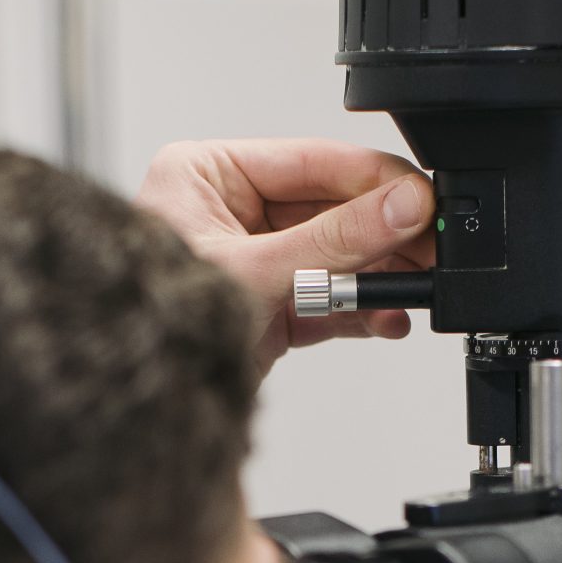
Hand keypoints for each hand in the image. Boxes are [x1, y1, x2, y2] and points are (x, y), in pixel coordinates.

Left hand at [133, 138, 436, 374]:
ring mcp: (250, 261)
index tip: (422, 197)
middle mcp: (228, 211)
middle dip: (384, 235)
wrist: (129, 401)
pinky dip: (360, 310)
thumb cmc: (150, 325)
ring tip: (419, 286)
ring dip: (378, 276)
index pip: (311, 161)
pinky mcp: (265, 308)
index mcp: (207, 174)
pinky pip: (326, 299)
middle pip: (330, 210)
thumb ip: (336, 239)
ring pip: (335, 257)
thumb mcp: (255, 271)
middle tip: (432, 247)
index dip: (374, 180)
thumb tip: (400, 205)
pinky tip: (390, 317)